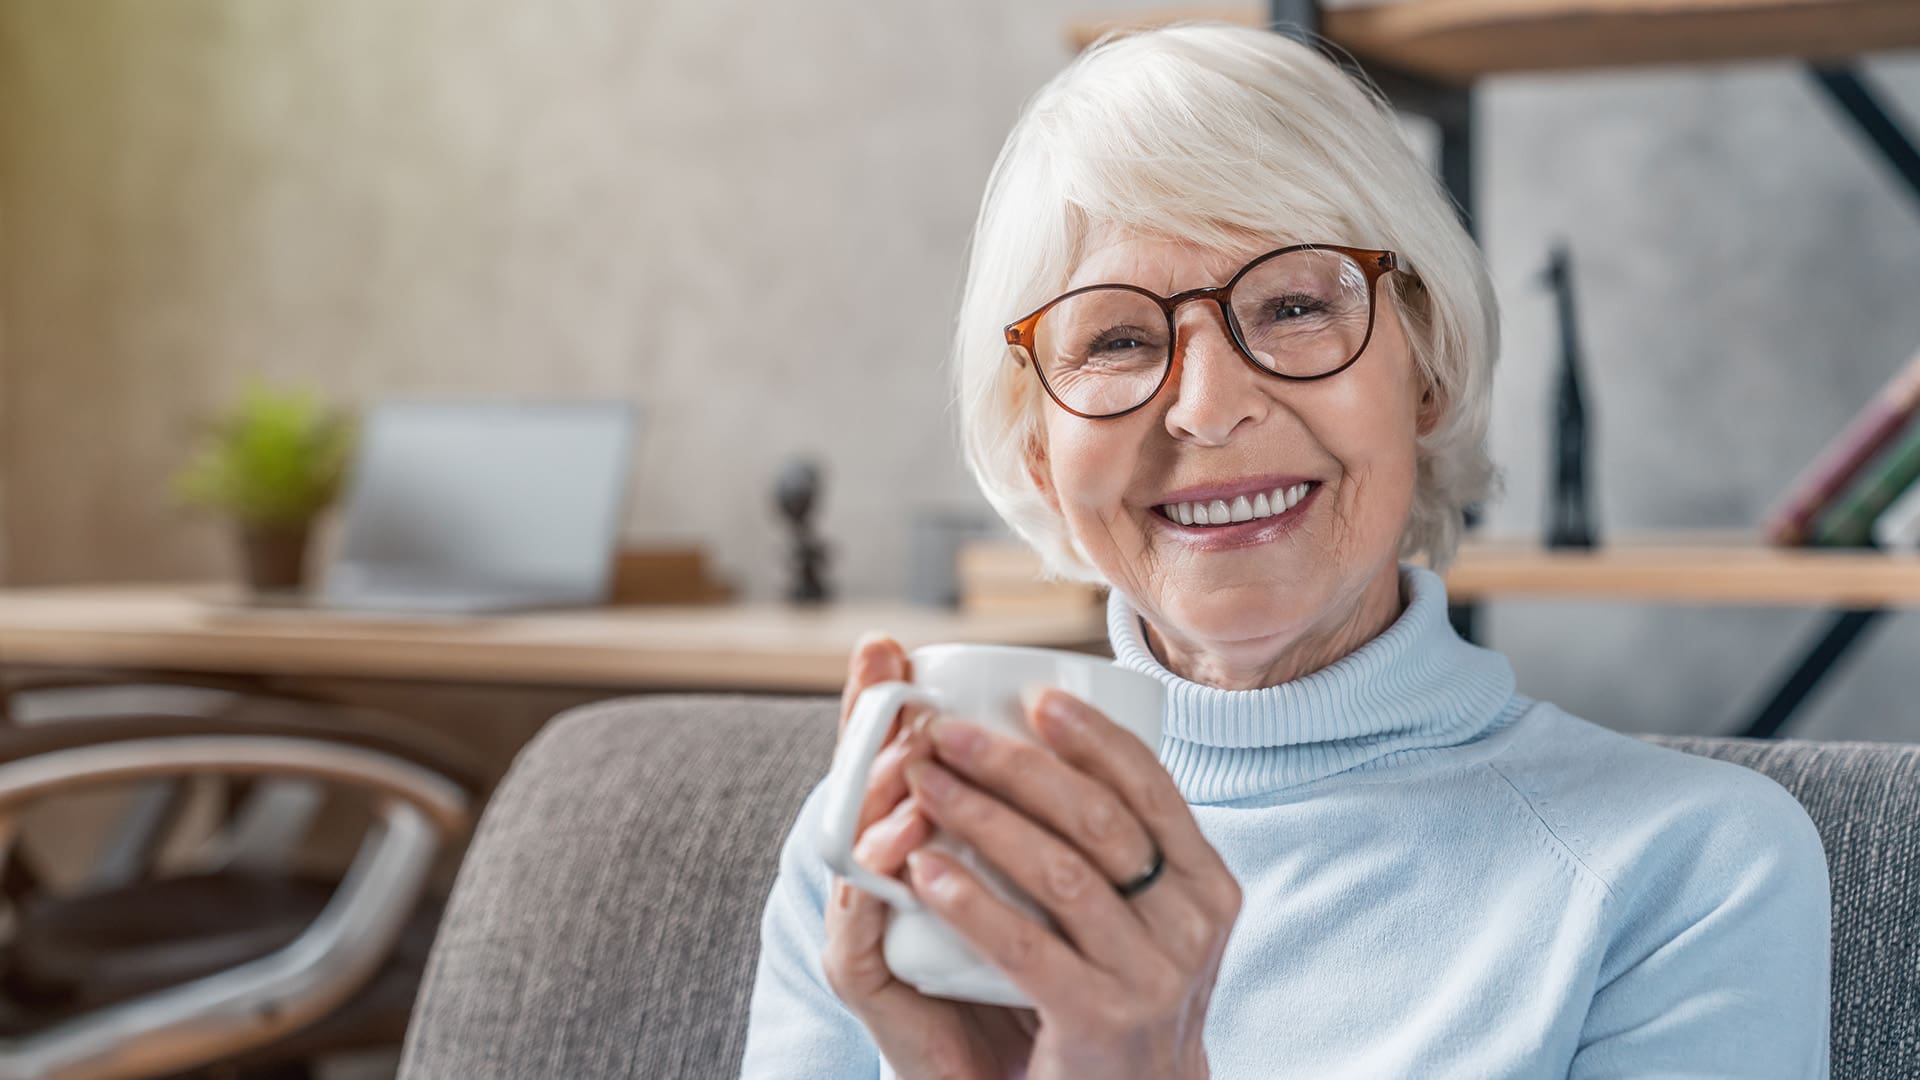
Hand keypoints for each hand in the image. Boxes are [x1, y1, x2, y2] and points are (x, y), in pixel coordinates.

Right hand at [820, 632, 1038, 1078]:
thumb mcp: (1048, 885)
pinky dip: (886, 879)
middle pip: (855, 787)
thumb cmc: (1040, 977)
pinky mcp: (864, 982)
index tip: (886, 644)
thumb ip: (1052, 819)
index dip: (876, 703)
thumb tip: (1081, 723)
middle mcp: (877, 880)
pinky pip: (862, 923)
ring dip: (879, 790)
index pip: (884, 763)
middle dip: (872, 724)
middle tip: (891, 672)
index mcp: (914, 848)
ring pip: (853, 845)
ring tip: (913, 751)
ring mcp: (863, 929)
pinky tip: (912, 845)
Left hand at [899, 686, 1241, 1079]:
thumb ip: (1122, 847)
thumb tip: (1057, 735)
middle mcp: (1192, 925)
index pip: (1150, 787)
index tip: (1033, 698)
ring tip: (924, 784)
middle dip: (1015, 765)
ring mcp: (1152, 976)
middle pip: (1098, 819)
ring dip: (982, 818)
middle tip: (945, 734)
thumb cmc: (1120, 992)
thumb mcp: (1148, 915)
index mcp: (1206, 883)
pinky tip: (924, 870)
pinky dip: (971, 901)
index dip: (1092, 736)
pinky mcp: (1101, 1021)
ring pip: (1060, 873)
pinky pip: (1027, 946)